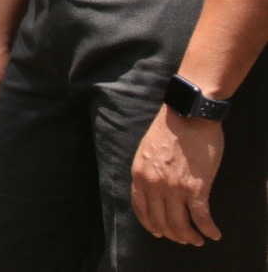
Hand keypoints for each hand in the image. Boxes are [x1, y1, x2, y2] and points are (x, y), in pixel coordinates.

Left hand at [131, 107, 223, 245]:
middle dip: (172, 234)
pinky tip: (214, 234)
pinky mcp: (196, 188)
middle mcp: (154, 184)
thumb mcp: (146, 150)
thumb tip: (155, 190)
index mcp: (139, 174)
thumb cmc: (170, 128)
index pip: (141, 209)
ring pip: (180, 224)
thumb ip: (148, 171)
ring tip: (197, 240)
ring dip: (189, 237)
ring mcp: (174, 188)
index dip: (150, 224)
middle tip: (182, 239)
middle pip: (161, 220)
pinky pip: (201, 217)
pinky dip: (208, 229)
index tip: (159, 232)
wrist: (189, 114)